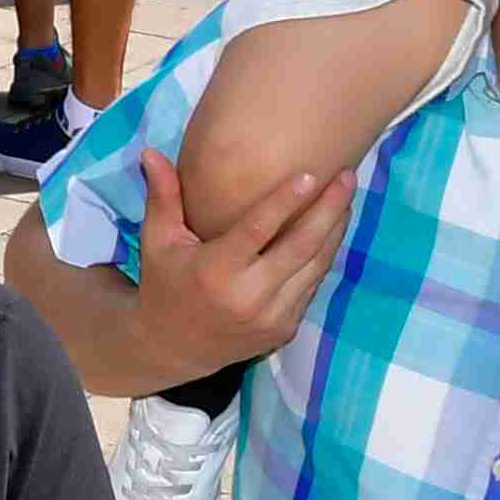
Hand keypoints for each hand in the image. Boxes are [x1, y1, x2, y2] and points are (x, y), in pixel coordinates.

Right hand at [133, 158, 349, 385]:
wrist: (174, 348)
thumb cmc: (165, 284)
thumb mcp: (157, 241)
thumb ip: (163, 197)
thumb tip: (151, 151)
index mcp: (216, 270)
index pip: (258, 230)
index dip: (285, 202)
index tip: (312, 174)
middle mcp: (249, 296)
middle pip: (300, 247)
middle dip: (328, 209)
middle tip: (348, 177)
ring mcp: (273, 316)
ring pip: (314, 267)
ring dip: (335, 231)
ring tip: (347, 198)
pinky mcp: (285, 329)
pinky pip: (311, 286)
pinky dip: (324, 257)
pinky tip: (332, 231)